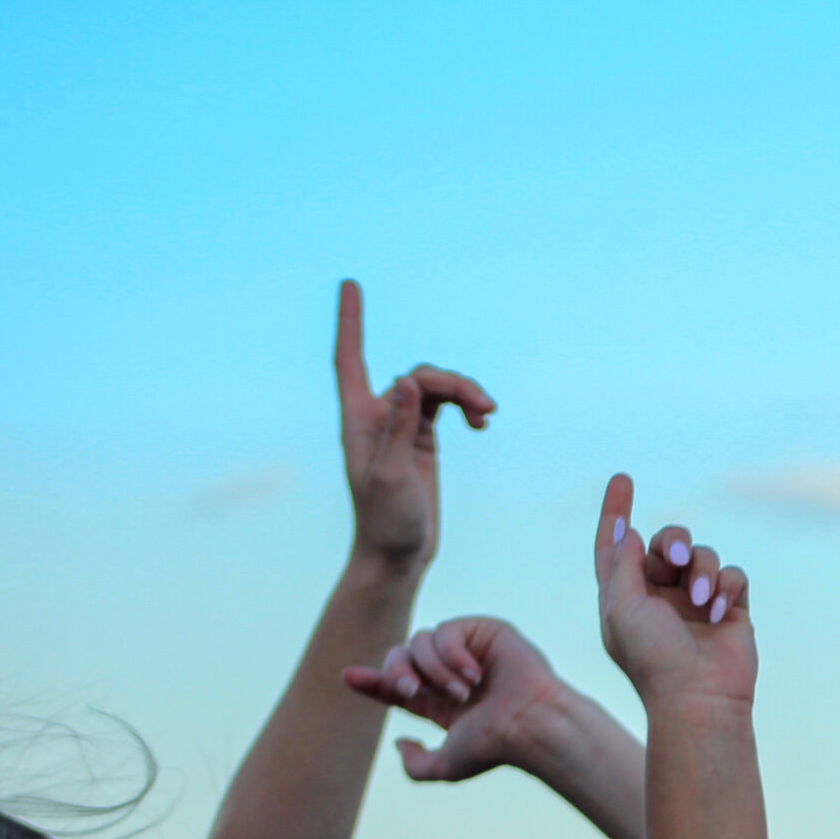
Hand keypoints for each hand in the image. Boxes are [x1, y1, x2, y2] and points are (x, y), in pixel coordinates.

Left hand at [333, 280, 494, 570]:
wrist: (397, 555)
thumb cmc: (386, 521)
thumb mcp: (390, 475)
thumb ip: (398, 428)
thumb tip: (407, 380)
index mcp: (359, 420)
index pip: (351, 358)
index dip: (350, 321)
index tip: (350, 284)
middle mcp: (377, 416)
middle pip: (417, 375)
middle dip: (454, 383)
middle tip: (485, 409)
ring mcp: (401, 426)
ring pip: (435, 387)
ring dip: (465, 394)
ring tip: (489, 416)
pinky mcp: (422, 440)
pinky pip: (445, 406)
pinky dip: (466, 407)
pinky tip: (483, 425)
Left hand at [341, 617, 572, 782]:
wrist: (529, 725)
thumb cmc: (494, 747)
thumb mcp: (446, 766)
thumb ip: (417, 765)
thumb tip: (399, 743)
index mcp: (438, 700)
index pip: (395, 685)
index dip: (371, 681)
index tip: (348, 677)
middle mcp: (449, 673)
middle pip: (399, 658)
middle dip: (396, 674)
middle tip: (412, 693)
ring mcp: (466, 650)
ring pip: (418, 643)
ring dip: (433, 670)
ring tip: (462, 692)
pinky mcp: (483, 631)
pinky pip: (446, 631)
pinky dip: (452, 654)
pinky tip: (474, 674)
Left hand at [592, 477, 754, 708]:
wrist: (699, 698)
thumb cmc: (652, 658)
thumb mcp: (622, 606)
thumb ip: (623, 563)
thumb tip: (631, 531)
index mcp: (625, 596)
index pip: (616, 545)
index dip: (615, 511)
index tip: (623, 478)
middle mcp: (659, 596)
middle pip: (668, 543)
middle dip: (676, 542)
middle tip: (680, 556)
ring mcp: (696, 603)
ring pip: (704, 556)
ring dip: (704, 571)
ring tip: (704, 599)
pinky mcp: (731, 610)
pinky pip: (733, 575)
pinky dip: (727, 587)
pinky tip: (721, 612)